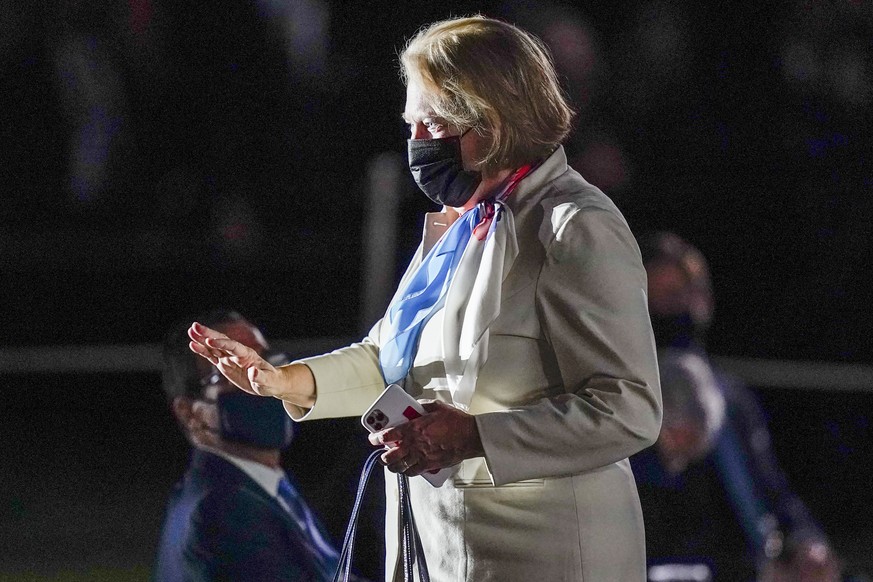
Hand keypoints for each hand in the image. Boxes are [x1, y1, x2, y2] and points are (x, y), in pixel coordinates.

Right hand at [187, 321, 283, 396]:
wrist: (269, 382)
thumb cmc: (270, 381)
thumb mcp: (267, 381)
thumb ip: (260, 377)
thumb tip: (253, 372)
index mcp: (247, 355)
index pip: (233, 347)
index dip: (222, 344)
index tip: (209, 341)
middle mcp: (237, 353)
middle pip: (221, 342)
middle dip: (208, 334)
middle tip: (195, 326)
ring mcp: (229, 358)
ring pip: (213, 347)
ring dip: (202, 339)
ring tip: (191, 331)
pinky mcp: (224, 364)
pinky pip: (211, 356)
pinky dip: (202, 350)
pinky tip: (193, 345)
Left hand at [368, 400, 483, 474]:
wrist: (470, 436)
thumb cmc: (456, 421)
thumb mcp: (437, 406)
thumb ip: (422, 406)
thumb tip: (414, 406)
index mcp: (415, 428)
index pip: (390, 435)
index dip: (378, 438)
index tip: (374, 439)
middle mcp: (416, 444)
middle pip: (392, 455)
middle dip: (384, 456)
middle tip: (382, 454)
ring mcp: (423, 456)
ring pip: (401, 466)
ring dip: (393, 466)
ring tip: (390, 465)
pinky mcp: (431, 465)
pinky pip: (414, 472)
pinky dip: (408, 472)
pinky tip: (406, 470)